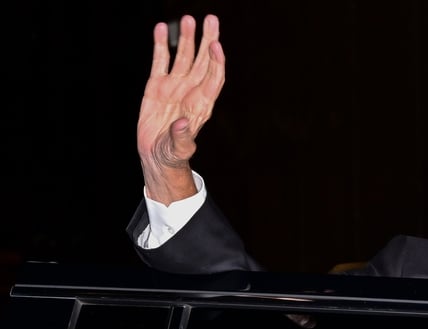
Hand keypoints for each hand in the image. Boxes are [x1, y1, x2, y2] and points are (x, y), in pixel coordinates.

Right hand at [137, 14, 225, 204]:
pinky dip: (160, 45)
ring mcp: (174, 86)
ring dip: (186, 38)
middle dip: (207, 40)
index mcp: (200, 105)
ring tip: (188, 19)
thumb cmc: (173, 154)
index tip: (215, 45)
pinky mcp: (157, 85)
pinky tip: (160, 28)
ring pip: (183, 57)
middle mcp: (190, 91)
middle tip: (211, 20)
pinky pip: (160, 61)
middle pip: (202, 61)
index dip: (216, 62)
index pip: (213, 79)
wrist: (157, 155)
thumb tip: (183, 123)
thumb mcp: (178, 150)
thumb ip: (182, 137)